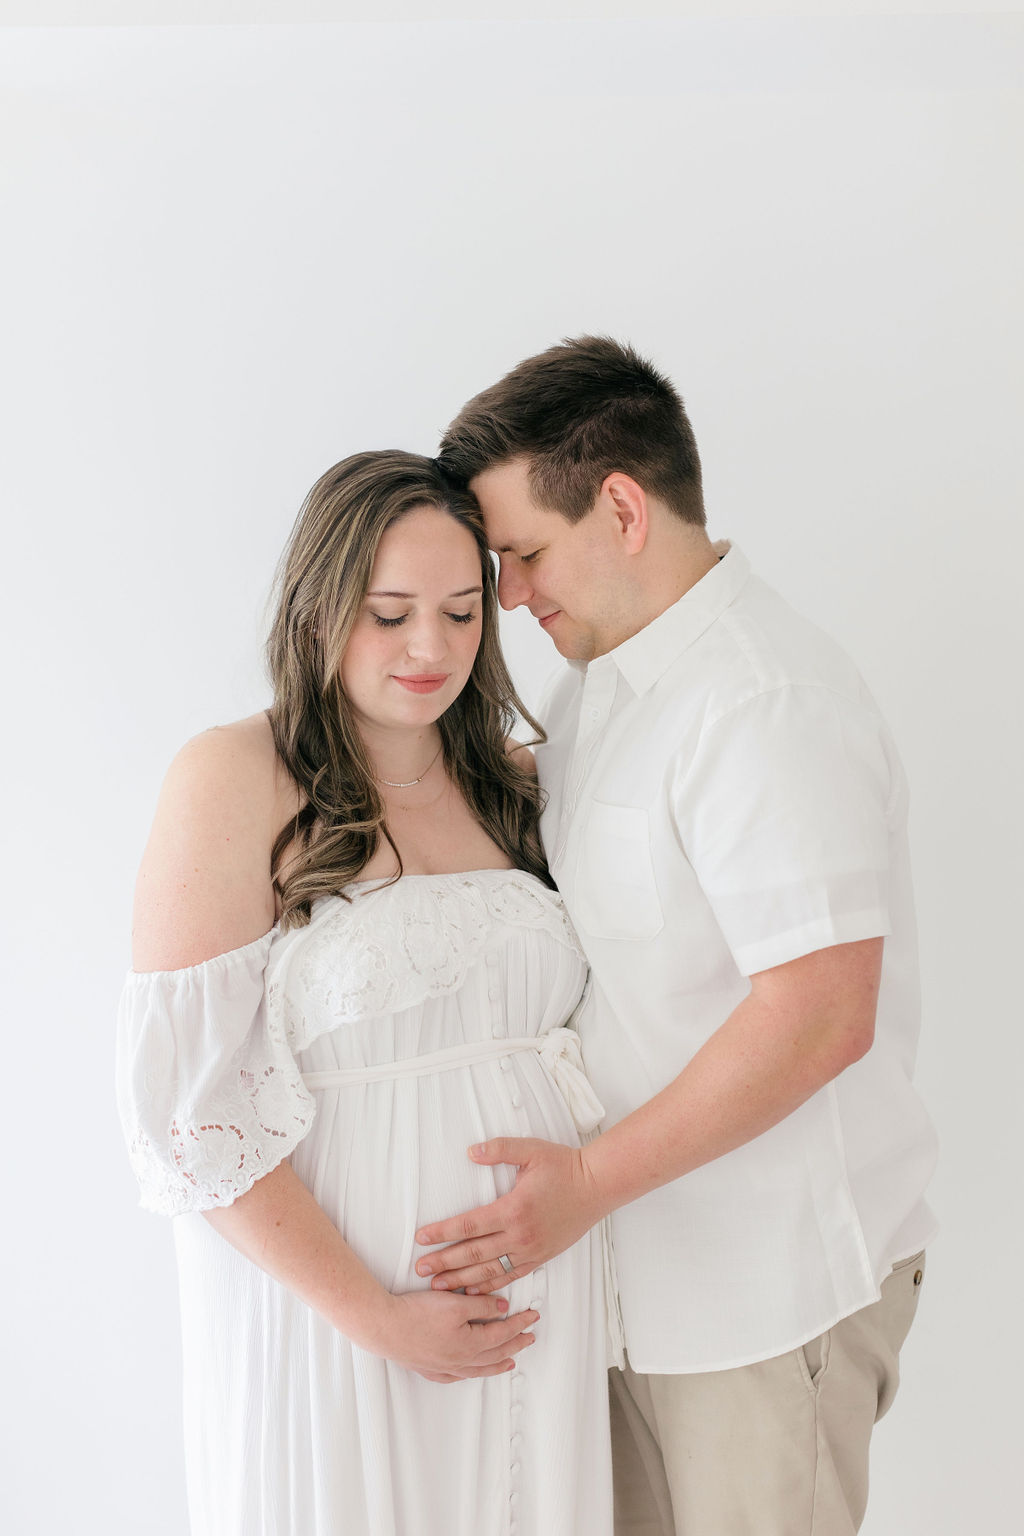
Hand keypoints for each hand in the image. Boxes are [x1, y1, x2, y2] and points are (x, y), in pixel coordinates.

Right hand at [374, 1288, 538, 1382]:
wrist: (383, 1327)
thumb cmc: (416, 1313)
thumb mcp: (454, 1302)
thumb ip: (481, 1305)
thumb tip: (502, 1308)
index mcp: (470, 1344)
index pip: (503, 1333)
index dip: (520, 1324)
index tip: (533, 1316)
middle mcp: (460, 1360)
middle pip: (495, 1354)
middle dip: (516, 1344)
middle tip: (530, 1338)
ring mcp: (444, 1367)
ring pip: (479, 1369)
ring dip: (498, 1363)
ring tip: (511, 1362)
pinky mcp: (428, 1368)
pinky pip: (457, 1376)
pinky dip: (470, 1373)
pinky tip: (471, 1372)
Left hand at [414, 1137, 606, 1295]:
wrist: (597, 1186)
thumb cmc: (564, 1166)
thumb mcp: (531, 1150)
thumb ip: (499, 1149)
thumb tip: (471, 1152)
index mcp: (513, 1209)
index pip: (468, 1225)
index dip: (442, 1233)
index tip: (421, 1238)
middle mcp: (520, 1235)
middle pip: (473, 1254)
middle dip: (444, 1263)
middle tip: (420, 1270)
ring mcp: (531, 1250)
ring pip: (489, 1271)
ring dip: (462, 1280)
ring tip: (439, 1286)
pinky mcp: (540, 1257)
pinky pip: (510, 1276)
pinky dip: (489, 1286)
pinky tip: (474, 1291)